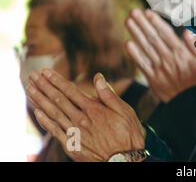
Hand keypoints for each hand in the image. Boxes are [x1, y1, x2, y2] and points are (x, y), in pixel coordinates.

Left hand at [26, 69, 144, 161]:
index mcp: (93, 109)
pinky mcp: (71, 145)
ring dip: (40, 100)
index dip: (56, 80)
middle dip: (44, 86)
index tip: (46, 72)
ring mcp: (74, 133)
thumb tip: (98, 77)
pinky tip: (37, 112)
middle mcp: (81, 119)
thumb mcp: (125, 111)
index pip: (70, 91)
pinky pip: (54, 131)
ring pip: (53, 113)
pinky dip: (44, 121)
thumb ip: (108, 94)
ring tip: (30, 89)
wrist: (124, 160)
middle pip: (58, 99)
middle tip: (33, 76)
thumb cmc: (128, 134)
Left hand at [126, 9, 195, 102]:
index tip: (148, 12)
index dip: (156, 22)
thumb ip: (194, 46)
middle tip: (133, 12)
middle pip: (153, 38)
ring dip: (136, 34)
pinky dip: (134, 54)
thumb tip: (186, 32)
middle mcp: (169, 59)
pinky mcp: (154, 80)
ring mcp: (160, 69)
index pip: (166, 34)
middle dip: (142, 24)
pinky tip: (128, 44)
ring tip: (129, 22)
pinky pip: (142, 65)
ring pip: (146, 48)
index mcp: (182, 54)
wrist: (193, 105)